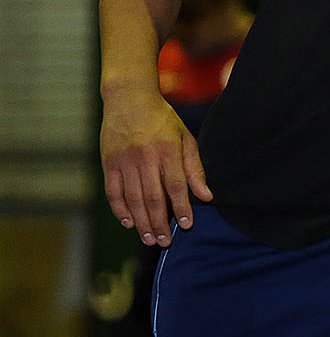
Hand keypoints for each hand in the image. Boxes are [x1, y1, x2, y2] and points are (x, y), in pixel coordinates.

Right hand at [100, 90, 210, 246]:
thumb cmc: (163, 121)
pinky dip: (120, 210)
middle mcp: (145, 157)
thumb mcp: (186, 138)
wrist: (130, 100)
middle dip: (159, 223)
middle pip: (153, 198)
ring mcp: (124, 161)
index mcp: (168, 150)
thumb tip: (206, 197)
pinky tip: (129, 223)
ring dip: (141, 222)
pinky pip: (113, 192)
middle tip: (164, 242)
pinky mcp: (108, 163)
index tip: (186, 225)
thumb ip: (195, 168)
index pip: (176, 186)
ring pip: (132, 199)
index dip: (182, 207)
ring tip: (149, 239)